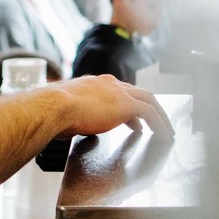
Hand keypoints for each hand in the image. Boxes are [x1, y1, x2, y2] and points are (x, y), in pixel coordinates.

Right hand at [55, 74, 173, 138]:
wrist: (54, 106)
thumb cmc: (53, 111)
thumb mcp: (67, 111)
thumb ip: (76, 115)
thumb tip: (74, 126)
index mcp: (95, 84)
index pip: (119, 92)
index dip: (128, 105)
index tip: (133, 119)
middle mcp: (109, 84)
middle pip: (137, 93)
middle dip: (148, 107)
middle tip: (156, 121)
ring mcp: (118, 92)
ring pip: (148, 100)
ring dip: (158, 115)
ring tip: (165, 129)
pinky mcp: (126, 104)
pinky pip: (150, 113)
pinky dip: (159, 123)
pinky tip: (163, 134)